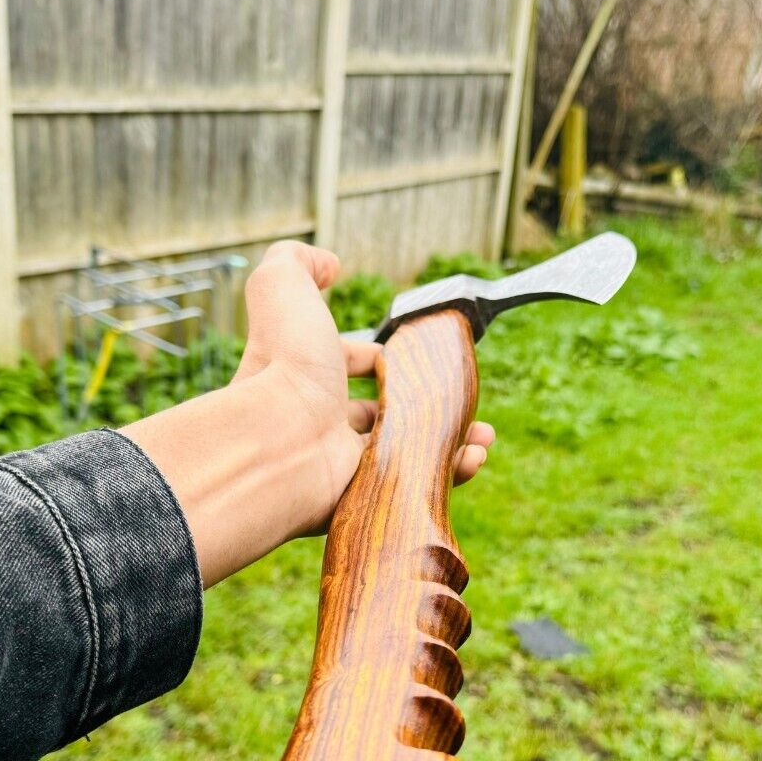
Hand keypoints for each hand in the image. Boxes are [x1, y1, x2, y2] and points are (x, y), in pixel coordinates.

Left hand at [123, 241, 494, 586]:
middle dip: (427, 404)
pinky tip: (471, 458)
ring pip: (404, 451)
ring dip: (447, 440)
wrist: (280, 444)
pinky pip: (411, 485)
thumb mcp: (283, 289)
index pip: (346, 364)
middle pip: (382, 412)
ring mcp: (340, 464)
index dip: (380, 356)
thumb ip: (296, 262)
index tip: (414, 352)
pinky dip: (446, 472)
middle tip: (464, 400)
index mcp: (304, 374)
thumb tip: (328, 263)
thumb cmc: (283, 365)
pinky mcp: (361, 498)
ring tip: (482, 436)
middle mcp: (318, 421)